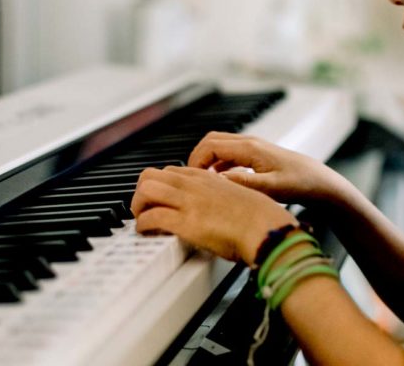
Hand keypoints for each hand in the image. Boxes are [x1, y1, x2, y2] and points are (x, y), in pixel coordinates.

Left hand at [130, 165, 295, 265]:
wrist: (266, 228)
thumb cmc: (259, 218)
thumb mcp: (238, 197)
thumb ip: (222, 198)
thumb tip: (217, 211)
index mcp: (207, 178)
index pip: (171, 172)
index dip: (160, 186)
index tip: (159, 200)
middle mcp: (194, 185)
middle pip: (150, 175)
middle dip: (141, 192)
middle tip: (144, 209)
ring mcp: (189, 201)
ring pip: (145, 190)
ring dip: (138, 206)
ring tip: (142, 220)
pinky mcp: (186, 222)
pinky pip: (151, 217)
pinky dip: (142, 225)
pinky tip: (146, 232)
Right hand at [187, 132, 346, 205]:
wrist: (319, 182)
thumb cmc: (300, 183)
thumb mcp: (272, 188)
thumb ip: (245, 183)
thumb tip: (219, 180)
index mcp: (250, 148)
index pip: (210, 146)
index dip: (195, 162)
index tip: (192, 180)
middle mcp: (249, 143)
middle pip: (210, 141)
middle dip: (196, 158)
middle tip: (192, 180)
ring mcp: (252, 147)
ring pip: (219, 145)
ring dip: (207, 160)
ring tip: (203, 182)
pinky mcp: (255, 154)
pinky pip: (228, 153)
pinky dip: (218, 163)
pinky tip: (220, 180)